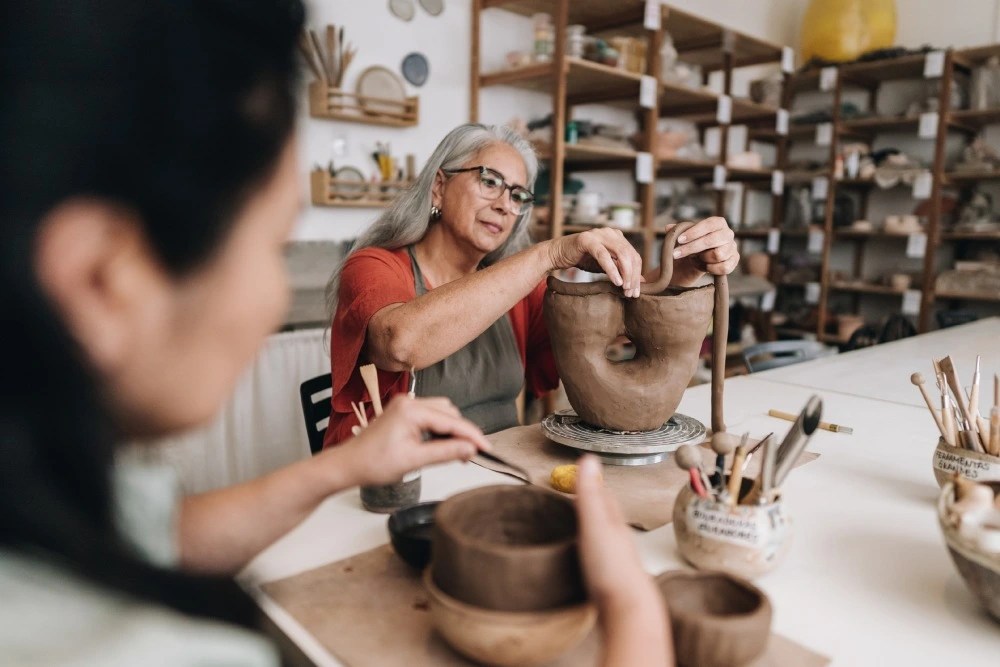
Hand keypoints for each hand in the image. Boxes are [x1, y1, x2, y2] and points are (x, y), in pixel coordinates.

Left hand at [332, 396, 489, 485]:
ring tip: (456, 452)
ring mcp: (404, 406)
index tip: (486, 447)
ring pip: (441, 413)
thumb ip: (445, 453)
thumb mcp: (414, 461)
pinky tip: (441, 445)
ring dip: (451, 430)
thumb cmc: (373, 463)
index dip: (471, 435)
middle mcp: (408, 402)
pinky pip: (429, 416)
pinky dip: (439, 429)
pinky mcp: (402, 413)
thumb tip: (470, 449)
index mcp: (411, 410)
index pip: (451, 421)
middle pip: (449, 413)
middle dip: (462, 432)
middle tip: (470, 455)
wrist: (348, 465)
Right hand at [546, 228, 643, 297]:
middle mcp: (611, 233)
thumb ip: (622, 270)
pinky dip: (612, 269)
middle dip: (633, 276)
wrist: (558, 254)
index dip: (637, 275)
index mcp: (617, 237)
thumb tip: (642, 282)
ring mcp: (599, 234)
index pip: (634, 256)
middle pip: (630, 255)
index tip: (636, 292)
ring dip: (625, 273)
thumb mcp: (606, 267)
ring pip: (621, 254)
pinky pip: (604, 256)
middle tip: (631, 293)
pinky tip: (616, 281)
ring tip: (625, 288)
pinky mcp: (588, 240)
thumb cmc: (582, 259)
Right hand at [575, 456, 671, 665]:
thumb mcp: (595, 525)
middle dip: (597, 502)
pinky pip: (601, 561)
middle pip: (608, 516)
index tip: (586, 468)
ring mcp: (617, 563)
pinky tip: (588, 560)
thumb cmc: (611, 569)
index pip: (605, 497)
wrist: (630, 611)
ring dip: (596, 527)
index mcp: (614, 524)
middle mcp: (619, 541)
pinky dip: (594, 552)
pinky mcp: (612, 584)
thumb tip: (588, 458)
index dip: (594, 482)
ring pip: (606, 538)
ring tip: (585, 522)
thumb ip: (590, 495)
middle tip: (585, 491)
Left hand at [666, 216, 738, 286]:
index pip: (708, 225)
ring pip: (717, 255)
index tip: (679, 240)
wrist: (700, 260)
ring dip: (703, 258)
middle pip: (711, 240)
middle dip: (692, 248)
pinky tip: (705, 267)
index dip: (693, 232)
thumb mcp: (685, 235)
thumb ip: (677, 231)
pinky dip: (712, 268)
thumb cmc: (693, 243)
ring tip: (696, 258)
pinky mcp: (734, 261)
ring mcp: (732, 248)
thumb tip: (668, 228)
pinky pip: (724, 267)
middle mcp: (728, 234)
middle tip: (676, 253)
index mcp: (718, 223)